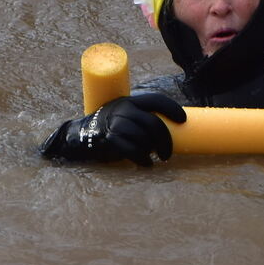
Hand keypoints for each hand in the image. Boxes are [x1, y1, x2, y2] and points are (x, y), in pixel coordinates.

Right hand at [42, 94, 186, 165]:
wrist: (80, 136)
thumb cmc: (110, 129)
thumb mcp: (125, 116)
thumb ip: (141, 118)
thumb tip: (170, 130)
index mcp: (131, 101)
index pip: (156, 100)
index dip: (172, 109)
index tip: (182, 120)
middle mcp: (124, 109)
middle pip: (153, 123)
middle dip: (165, 141)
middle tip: (167, 154)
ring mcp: (116, 123)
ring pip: (144, 138)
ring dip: (152, 151)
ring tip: (153, 158)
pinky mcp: (110, 138)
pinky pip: (132, 150)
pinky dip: (143, 159)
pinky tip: (147, 164)